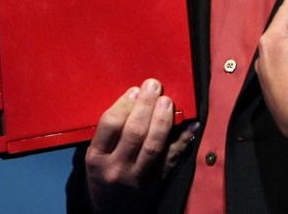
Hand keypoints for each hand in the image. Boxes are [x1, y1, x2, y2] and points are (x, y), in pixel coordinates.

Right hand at [84, 78, 196, 211]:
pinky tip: (190, 124)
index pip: (110, 124)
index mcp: (97, 158)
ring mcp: (138, 177)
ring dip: (163, 119)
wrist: (112, 213)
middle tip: (154, 86)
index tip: (134, 90)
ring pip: (154, 144)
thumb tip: (134, 97)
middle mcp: (117, 168)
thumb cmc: (104, 176)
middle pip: (134, 131)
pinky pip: (172, 158)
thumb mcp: (96, 156)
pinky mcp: (157, 182)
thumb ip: (110, 133)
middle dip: (146, 104)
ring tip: (167, 101)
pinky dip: (184, 139)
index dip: (125, 104)